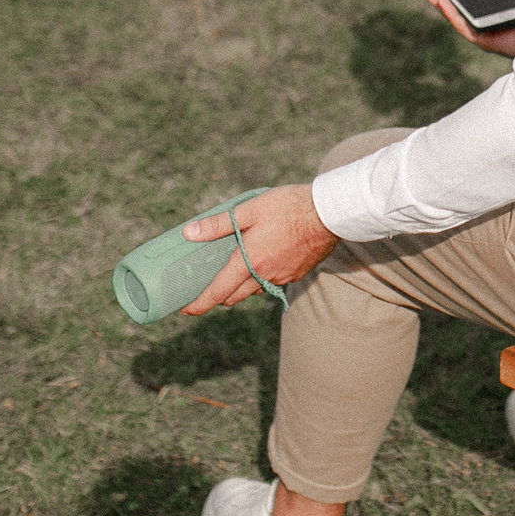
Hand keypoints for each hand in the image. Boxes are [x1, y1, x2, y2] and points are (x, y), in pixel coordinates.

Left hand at [179, 184, 338, 314]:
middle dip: (217, 296)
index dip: (198, 304)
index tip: (184, 309)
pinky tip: (263, 258)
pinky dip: (261, 277)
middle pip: (233, 297)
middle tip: (206, 285)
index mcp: (249, 261)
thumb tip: (188, 233)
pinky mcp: (296, 274)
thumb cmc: (289, 206)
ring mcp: (282, 277)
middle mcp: (264, 276)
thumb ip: (218, 224)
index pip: (217, 292)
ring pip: (253, 290)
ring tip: (234, 268)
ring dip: (240, 285)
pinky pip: (272, 282)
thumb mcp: (249, 209)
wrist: (330, 212)